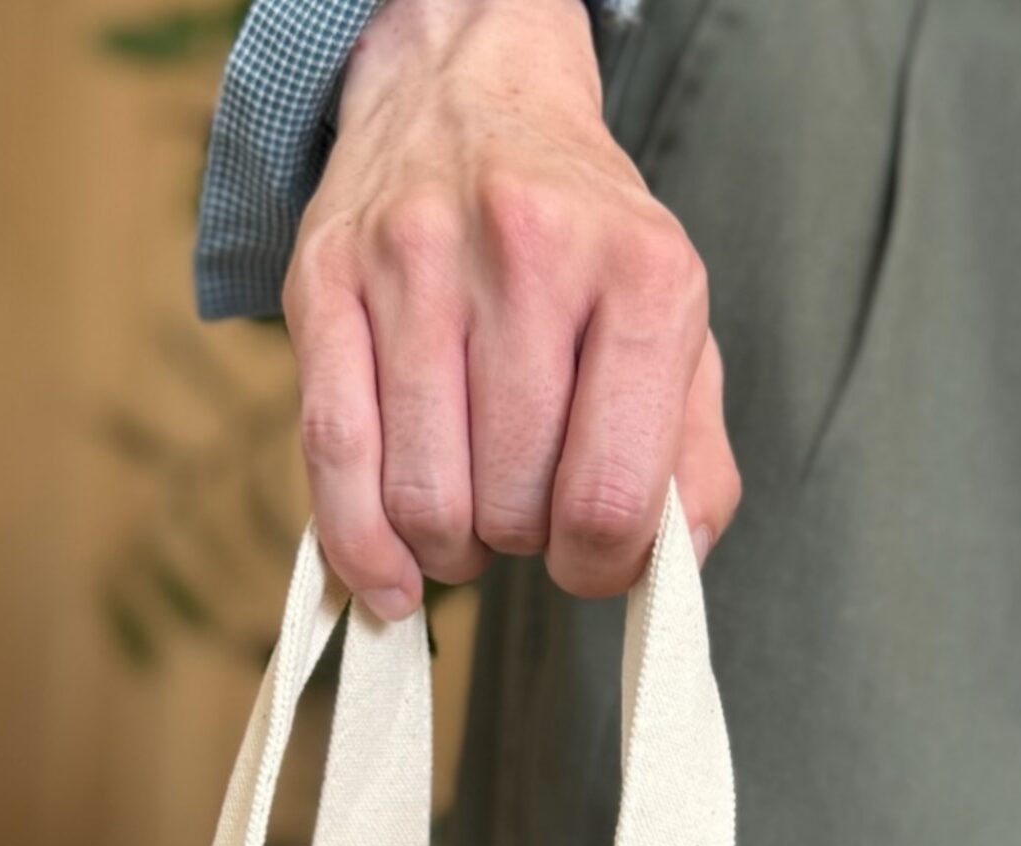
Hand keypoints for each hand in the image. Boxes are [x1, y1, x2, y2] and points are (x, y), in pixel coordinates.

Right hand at [283, 0, 739, 613]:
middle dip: (522, 541)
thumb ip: (696, 457)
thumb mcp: (675, 326)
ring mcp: (416, 262)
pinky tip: (389, 576)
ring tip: (468, 511)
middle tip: (524, 505)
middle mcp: (528, 253)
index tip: (589, 558)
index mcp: (639, 275)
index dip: (599, 565)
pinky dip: (361, 545)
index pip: (611, 497)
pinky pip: (333, 454)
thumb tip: (673, 567)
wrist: (470, 94)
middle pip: (513, 506)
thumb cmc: (582, 242)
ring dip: (449, 545)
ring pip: (425, 496)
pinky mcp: (324, 279)